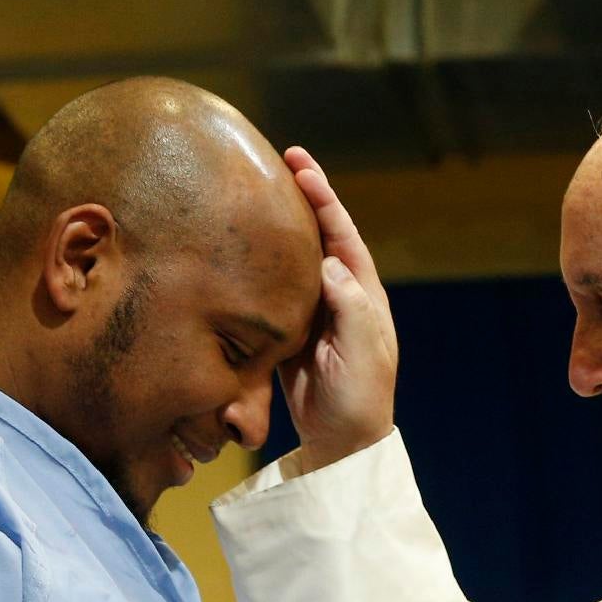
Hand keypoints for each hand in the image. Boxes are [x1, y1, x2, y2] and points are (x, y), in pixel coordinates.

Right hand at [279, 146, 397, 471]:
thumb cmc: (360, 399)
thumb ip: (351, 307)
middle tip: (278, 159)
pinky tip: (237, 248)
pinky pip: (273, 290)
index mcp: (362, 294)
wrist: (342, 441)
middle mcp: (339, 296)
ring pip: (292, 259)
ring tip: (252, 192)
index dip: (323, 199)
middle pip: (317, 236)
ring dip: (276, 226)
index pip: (341, 235)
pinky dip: (258, 265)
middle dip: (301, 198)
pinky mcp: (290, 332)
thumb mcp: (363, 352)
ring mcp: (313, 312)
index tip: (300, 166)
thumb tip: (329, 263)